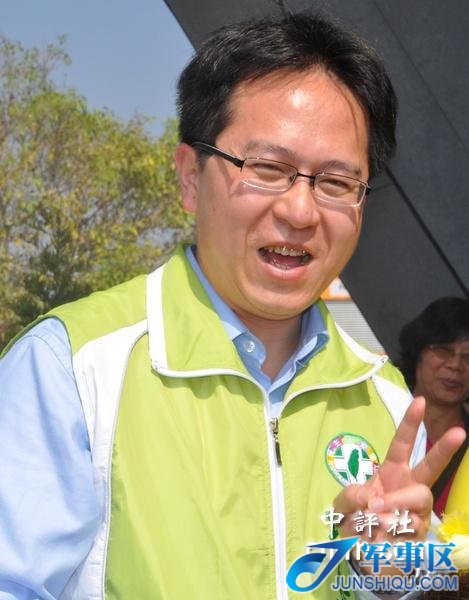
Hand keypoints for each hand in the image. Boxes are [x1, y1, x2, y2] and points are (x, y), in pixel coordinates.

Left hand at [334, 396, 465, 542]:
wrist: (360, 554)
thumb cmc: (356, 519)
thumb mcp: (344, 503)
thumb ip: (351, 496)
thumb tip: (370, 499)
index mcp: (392, 472)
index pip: (403, 444)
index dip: (410, 423)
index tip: (420, 400)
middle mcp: (409, 487)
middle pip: (431, 467)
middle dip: (444, 448)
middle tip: (459, 431)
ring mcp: (417, 510)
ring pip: (418, 497)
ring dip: (393, 503)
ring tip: (371, 516)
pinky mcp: (419, 533)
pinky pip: (410, 524)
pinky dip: (388, 526)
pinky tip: (378, 533)